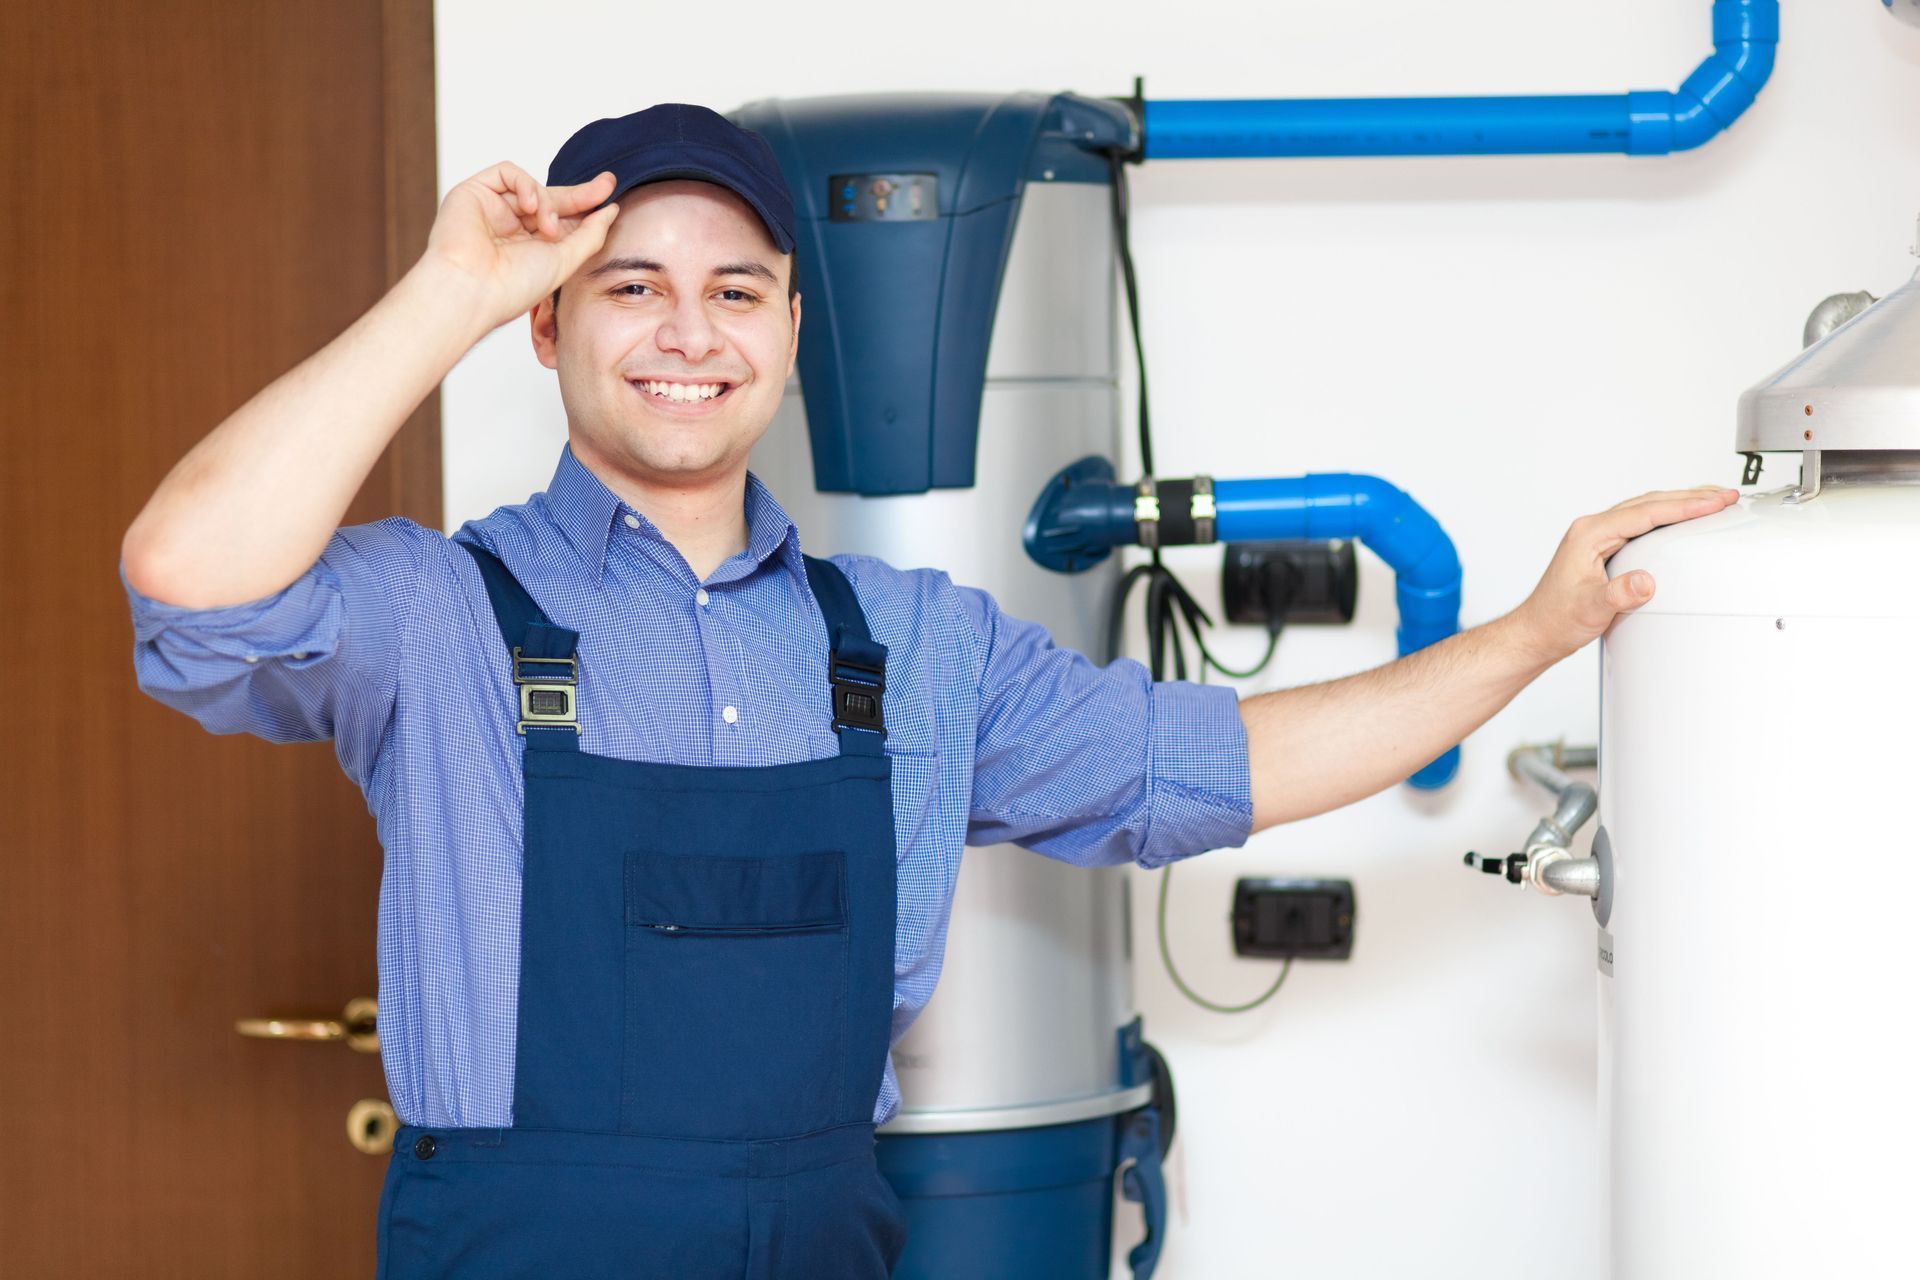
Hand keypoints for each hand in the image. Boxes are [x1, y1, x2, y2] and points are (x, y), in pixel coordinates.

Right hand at [419, 163, 619, 329]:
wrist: (472, 289)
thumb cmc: (513, 286)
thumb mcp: (565, 261)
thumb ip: (590, 235)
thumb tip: (610, 210)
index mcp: (529, 247)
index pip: (562, 218)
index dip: (585, 205)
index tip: (609, 194)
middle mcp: (510, 228)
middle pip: (550, 199)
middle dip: (579, 194)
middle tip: (604, 187)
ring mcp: (491, 210)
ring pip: (531, 187)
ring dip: (548, 203)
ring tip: (548, 228)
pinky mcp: (473, 193)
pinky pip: (507, 173)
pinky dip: (525, 185)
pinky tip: (529, 207)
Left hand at [1507, 486, 1738, 664]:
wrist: (1538, 631)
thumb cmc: (1556, 619)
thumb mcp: (1591, 609)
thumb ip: (1619, 595)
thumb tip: (1645, 582)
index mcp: (1589, 534)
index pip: (1645, 512)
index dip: (1684, 506)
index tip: (1714, 501)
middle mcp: (1592, 530)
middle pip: (1648, 503)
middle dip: (1690, 497)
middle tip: (1725, 496)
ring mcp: (1597, 538)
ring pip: (1645, 510)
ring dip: (1679, 504)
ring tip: (1713, 501)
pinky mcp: (1603, 548)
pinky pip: (1640, 524)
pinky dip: (1666, 519)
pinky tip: (1682, 522)